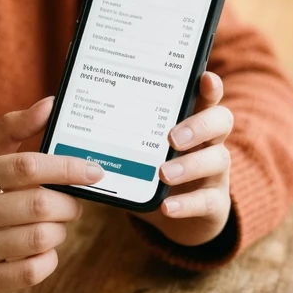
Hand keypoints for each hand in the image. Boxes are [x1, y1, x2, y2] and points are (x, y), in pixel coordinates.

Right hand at [0, 97, 102, 292]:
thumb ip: (9, 130)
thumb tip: (50, 104)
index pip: (25, 166)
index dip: (66, 167)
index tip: (93, 170)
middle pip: (38, 204)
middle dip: (68, 203)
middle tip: (71, 202)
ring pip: (39, 238)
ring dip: (60, 230)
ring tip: (55, 224)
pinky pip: (30, 272)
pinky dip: (48, 259)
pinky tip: (43, 250)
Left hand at [134, 71, 232, 246]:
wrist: (174, 213)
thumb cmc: (152, 171)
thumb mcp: (139, 149)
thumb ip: (120, 132)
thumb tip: (71, 108)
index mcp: (192, 121)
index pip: (208, 96)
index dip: (210, 86)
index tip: (204, 78)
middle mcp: (210, 142)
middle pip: (221, 121)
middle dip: (199, 125)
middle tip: (172, 137)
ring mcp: (216, 172)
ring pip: (219, 159)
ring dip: (190, 165)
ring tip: (163, 174)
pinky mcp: (215, 202)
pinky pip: (209, 201)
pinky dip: (188, 203)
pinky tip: (168, 206)